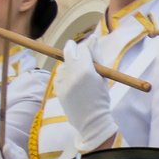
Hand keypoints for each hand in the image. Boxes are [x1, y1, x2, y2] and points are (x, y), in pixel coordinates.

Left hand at [57, 35, 115, 150]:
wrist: (90, 120)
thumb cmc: (100, 98)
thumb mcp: (103, 77)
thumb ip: (96, 57)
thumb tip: (92, 37)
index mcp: (86, 70)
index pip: (81, 48)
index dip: (85, 48)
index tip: (88, 52)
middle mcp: (71, 73)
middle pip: (68, 51)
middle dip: (74, 51)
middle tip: (81, 59)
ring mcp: (61, 80)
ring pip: (64, 63)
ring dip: (70, 66)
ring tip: (80, 80)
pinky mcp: (55, 86)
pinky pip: (59, 74)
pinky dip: (66, 76)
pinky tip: (74, 87)